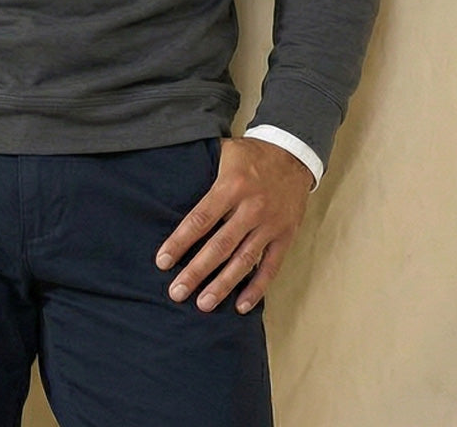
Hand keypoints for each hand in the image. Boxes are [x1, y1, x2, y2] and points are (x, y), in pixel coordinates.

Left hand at [153, 137, 313, 313]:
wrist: (293, 154)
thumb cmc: (252, 155)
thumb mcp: (224, 152)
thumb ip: (202, 167)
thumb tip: (169, 180)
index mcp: (231, 186)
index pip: (200, 219)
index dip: (180, 242)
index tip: (162, 261)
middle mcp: (251, 208)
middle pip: (219, 246)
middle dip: (196, 271)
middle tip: (176, 292)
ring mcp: (270, 224)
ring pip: (243, 260)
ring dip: (222, 285)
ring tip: (203, 304)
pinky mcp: (285, 236)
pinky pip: (271, 267)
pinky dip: (257, 288)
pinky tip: (241, 305)